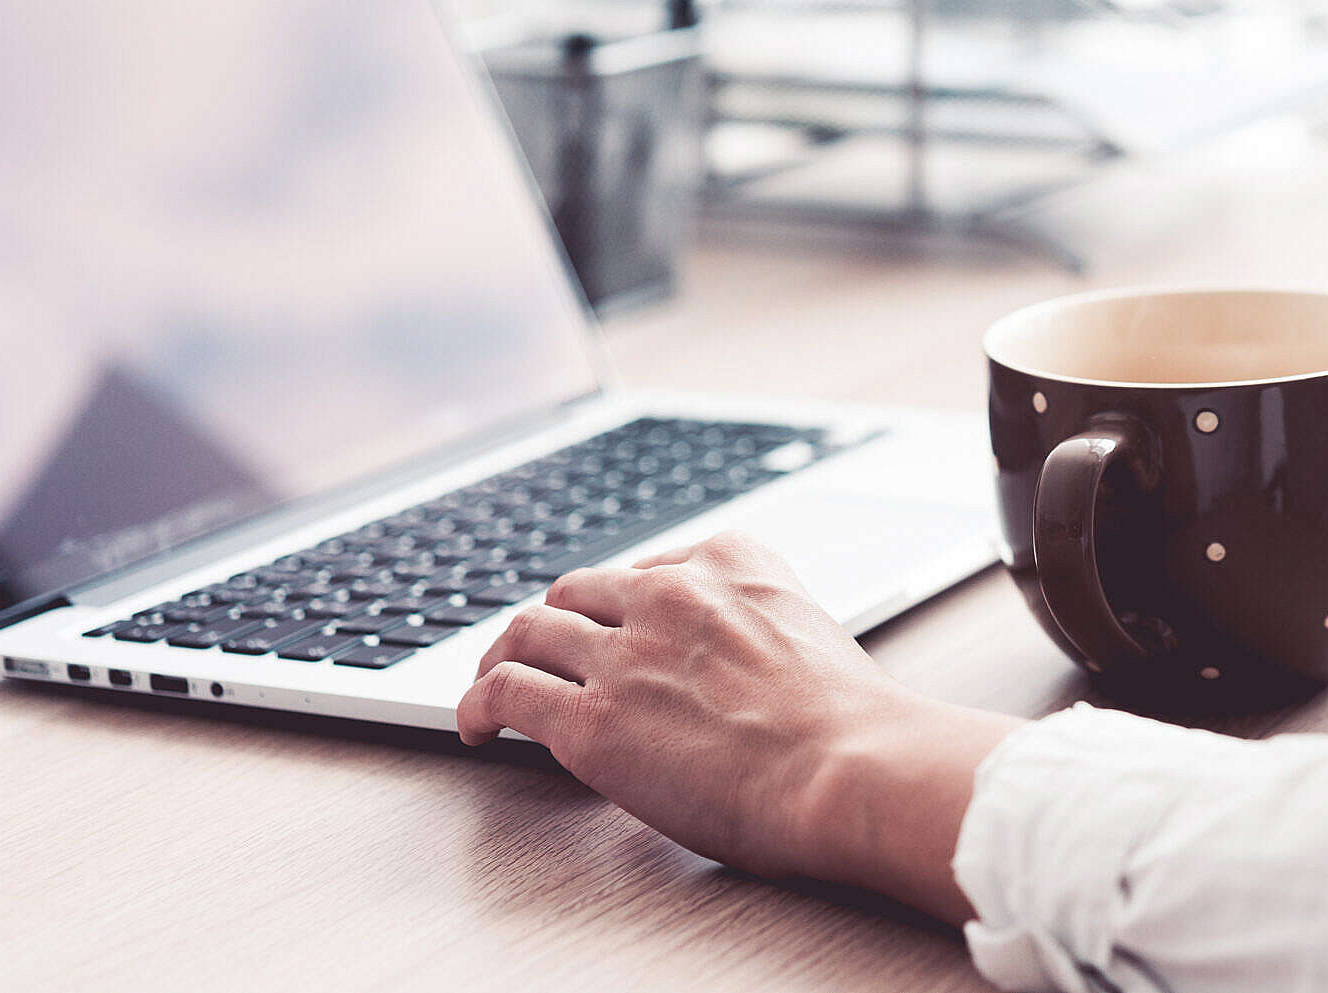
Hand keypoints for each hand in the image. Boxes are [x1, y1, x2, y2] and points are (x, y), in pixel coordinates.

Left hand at [457, 531, 1020, 918]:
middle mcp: (670, 592)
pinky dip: (478, 704)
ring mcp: (625, 654)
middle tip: (546, 653)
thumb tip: (725, 671)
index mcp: (732, 560)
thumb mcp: (807, 632)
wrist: (850, 767)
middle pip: (579, 590)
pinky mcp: (592, 721)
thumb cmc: (849, 725)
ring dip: (506, 655)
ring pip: (530, 630)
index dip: (621, 602)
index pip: (650, 565)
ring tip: (493, 681)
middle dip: (559, 623)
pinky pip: (507, 691)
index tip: (615, 626)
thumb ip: (754, 627)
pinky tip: (477, 725)